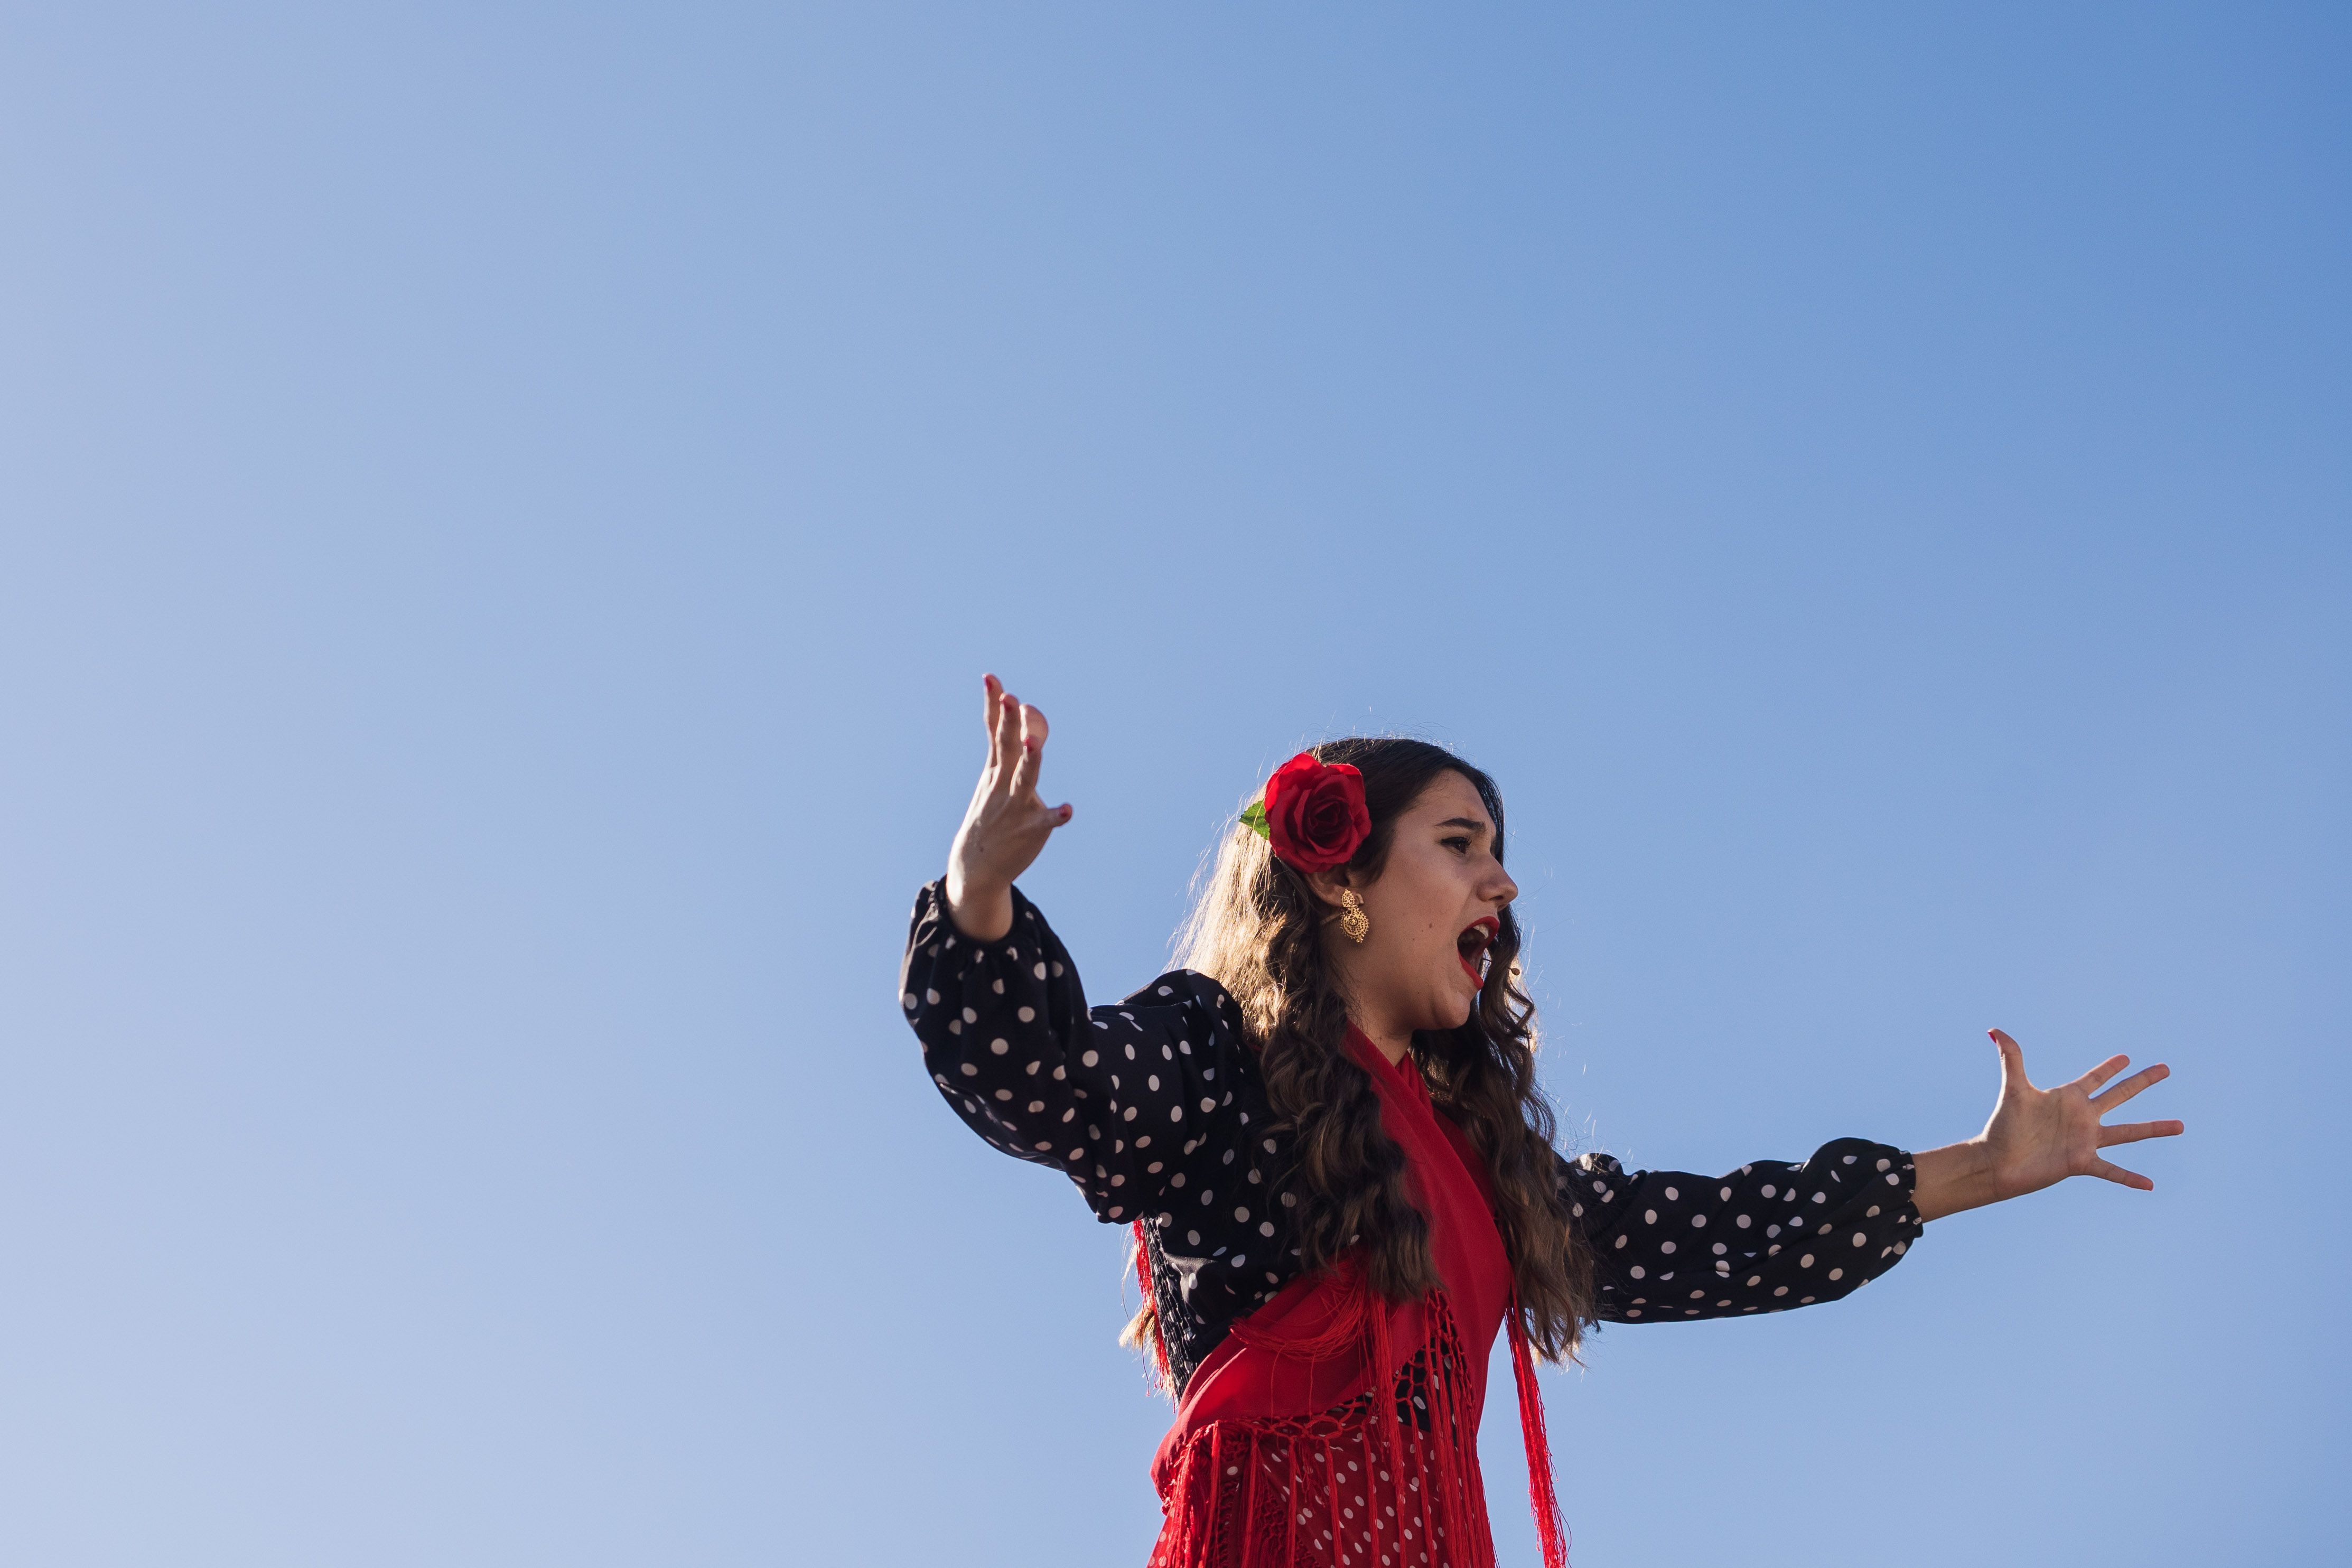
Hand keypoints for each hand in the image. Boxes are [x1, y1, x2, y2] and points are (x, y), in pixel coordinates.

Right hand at [943, 674, 1071, 940]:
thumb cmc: (992, 814)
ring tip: (1034, 744)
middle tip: (1012, 699)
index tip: (991, 678)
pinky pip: (1045, 820)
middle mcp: (1003, 783)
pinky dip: (1056, 815)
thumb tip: (1030, 711)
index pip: (993, 731)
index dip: (994, 705)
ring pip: (1025, 779)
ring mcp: (1016, 806)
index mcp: (995, 769)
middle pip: (1007, 748)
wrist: (975, 866)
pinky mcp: (1030, 828)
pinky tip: (1067, 810)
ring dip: (1031, 760)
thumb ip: (1015, 744)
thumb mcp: (997, 777)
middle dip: (1009, 723)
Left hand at [1913, 1028, 2185, 1221]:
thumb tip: (1995, 1029)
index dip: (2110, 1068)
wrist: (1996, 1161)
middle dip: (2142, 1081)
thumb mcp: (2013, 1089)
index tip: (2126, 1057)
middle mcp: (2082, 1117)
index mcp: (2068, 1097)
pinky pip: (2111, 1170)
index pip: (2095, 1078)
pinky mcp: (2081, 1163)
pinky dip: (2129, 1177)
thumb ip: (2011, 1058)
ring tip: (2180, 1125)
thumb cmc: (2004, 1126)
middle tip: (2165, 1068)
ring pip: (2127, 1133)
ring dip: (2153, 1128)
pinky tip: (2149, 1184)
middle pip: (2119, 1095)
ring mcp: (2085, 1140)